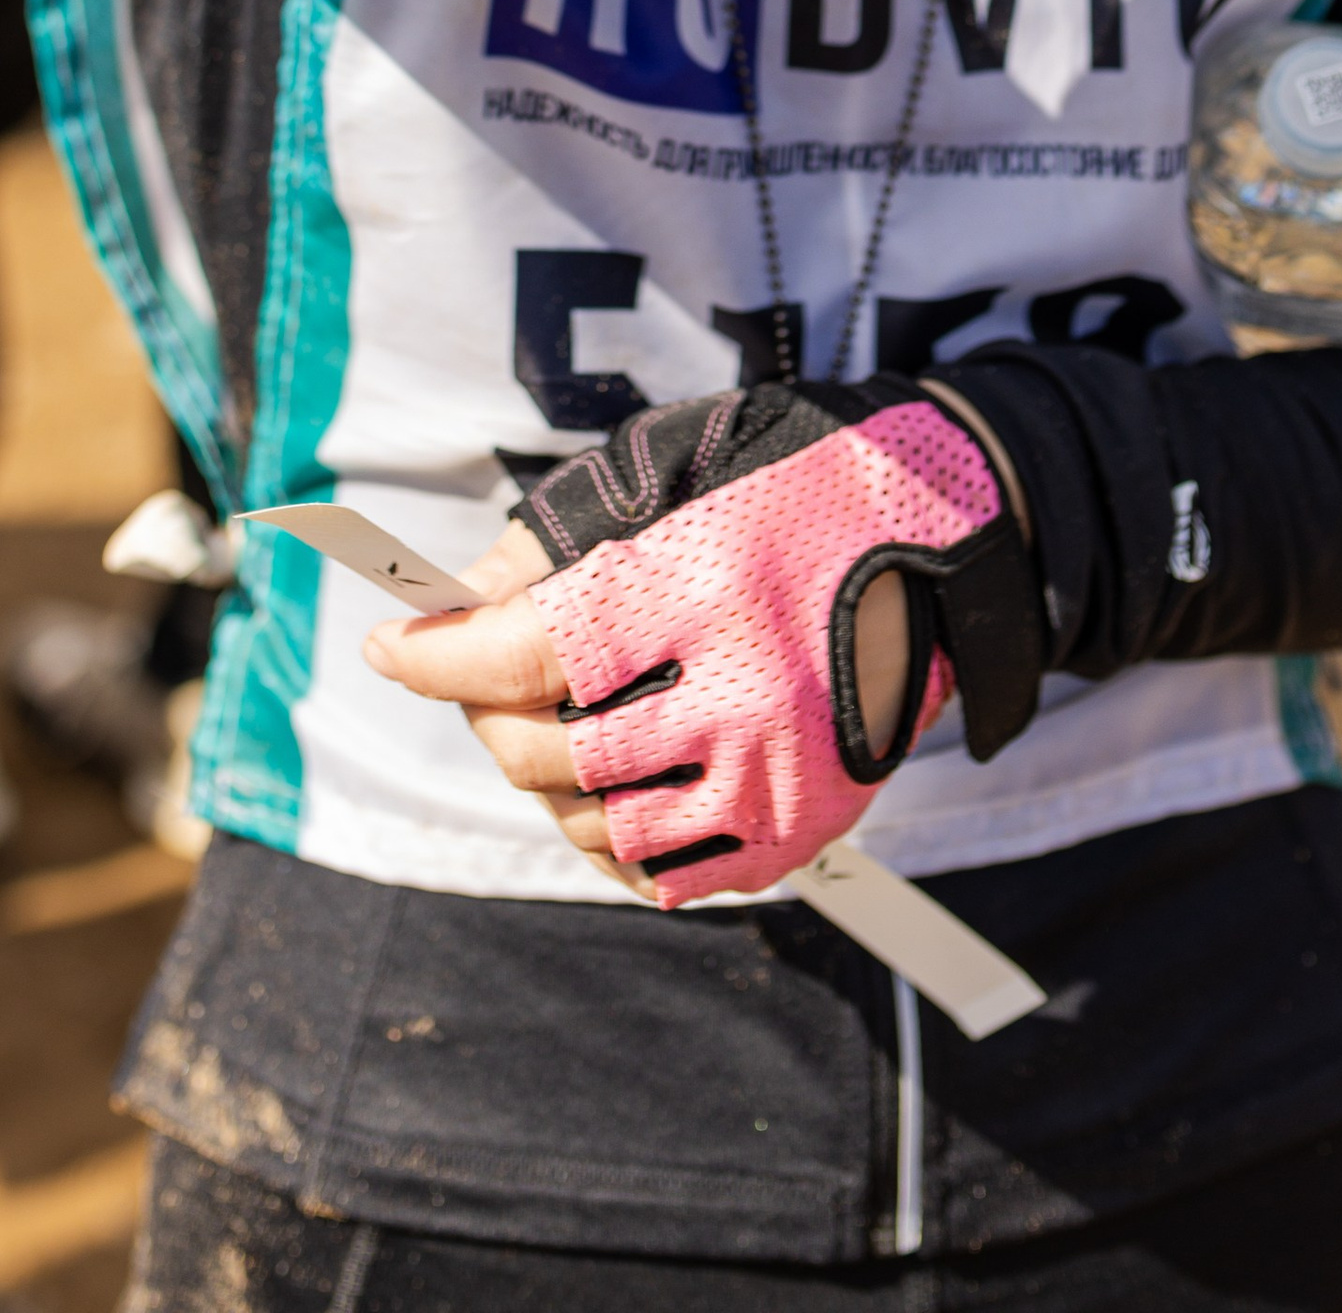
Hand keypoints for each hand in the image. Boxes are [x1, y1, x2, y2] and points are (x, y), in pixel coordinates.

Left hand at [365, 519, 916, 902]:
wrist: (951, 537)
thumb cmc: (792, 482)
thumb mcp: (671, 466)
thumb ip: (557, 540)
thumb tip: (455, 615)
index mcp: (702, 592)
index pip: (526, 654)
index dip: (438, 660)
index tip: (390, 650)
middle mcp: (741, 699)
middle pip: (550, 753)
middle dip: (488, 714)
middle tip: (484, 676)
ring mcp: (777, 779)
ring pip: (599, 827)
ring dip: (548, 783)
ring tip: (554, 725)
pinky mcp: (801, 831)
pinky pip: (667, 874)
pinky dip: (616, 839)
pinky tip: (614, 781)